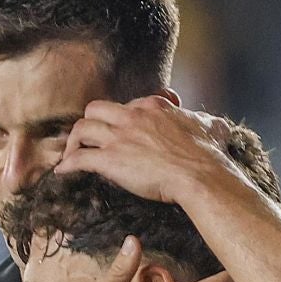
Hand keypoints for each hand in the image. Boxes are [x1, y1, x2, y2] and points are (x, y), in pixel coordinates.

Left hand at [56, 96, 239, 205]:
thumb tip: (218, 126)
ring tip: (71, 154)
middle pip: (96, 110)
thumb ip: (208, 123)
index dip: (121, 120)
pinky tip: (62, 172)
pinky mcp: (111, 160)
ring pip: (82, 128)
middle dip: (89, 123)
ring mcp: (120, 137)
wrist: (200, 176)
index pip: (128, 106)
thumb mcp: (211, 129)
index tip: (120, 132)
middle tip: (89, 139)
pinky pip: (79, 158)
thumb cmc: (208, 155)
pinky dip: (67, 165)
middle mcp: (132, 117)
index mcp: (153, 107)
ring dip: (73, 142)